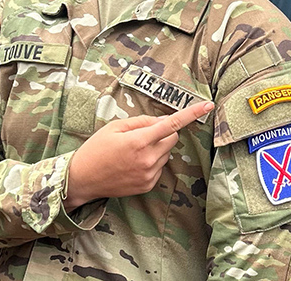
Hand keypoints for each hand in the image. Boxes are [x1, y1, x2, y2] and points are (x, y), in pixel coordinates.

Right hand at [63, 99, 214, 210]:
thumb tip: (162, 121)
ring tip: (133, 152)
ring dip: (157, 148)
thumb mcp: (115, 127)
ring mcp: (149, 174)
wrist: (82, 179)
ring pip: (167, 152)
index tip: (208, 106)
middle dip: (164, 132)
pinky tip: (133, 164)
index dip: (192, 114)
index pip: (172, 124)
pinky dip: (152, 162)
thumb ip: (141, 121)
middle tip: (143, 134)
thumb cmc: (96, 149)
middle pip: (173, 138)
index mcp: (139, 141)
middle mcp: (148, 159)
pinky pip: (160, 167)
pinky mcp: (148, 185)